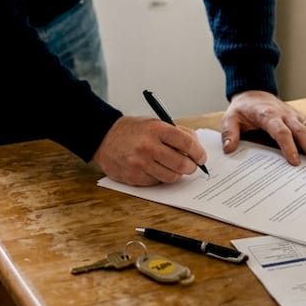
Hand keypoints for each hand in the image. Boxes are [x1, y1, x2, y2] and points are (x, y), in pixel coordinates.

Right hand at [92, 116, 207, 185]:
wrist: (103, 138)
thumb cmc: (132, 130)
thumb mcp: (155, 123)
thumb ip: (177, 133)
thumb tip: (196, 148)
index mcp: (156, 129)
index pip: (187, 143)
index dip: (199, 152)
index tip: (201, 157)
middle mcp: (148, 146)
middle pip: (182, 164)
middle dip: (191, 167)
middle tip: (190, 165)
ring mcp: (140, 163)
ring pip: (172, 177)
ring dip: (176, 173)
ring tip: (171, 166)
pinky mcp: (134, 177)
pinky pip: (157, 182)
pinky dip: (160, 177)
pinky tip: (154, 168)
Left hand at [221, 90, 305, 165]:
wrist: (253, 91)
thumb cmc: (243, 108)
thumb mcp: (231, 118)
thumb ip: (230, 133)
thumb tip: (229, 149)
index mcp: (268, 115)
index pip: (280, 131)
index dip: (288, 146)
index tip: (294, 162)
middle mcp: (285, 114)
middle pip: (301, 131)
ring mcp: (295, 115)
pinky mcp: (301, 117)